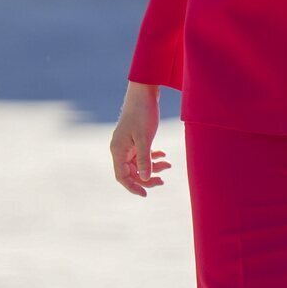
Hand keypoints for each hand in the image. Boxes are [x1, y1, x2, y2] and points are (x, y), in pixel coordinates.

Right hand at [110, 82, 171, 196]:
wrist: (144, 92)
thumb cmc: (142, 113)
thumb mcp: (145, 138)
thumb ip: (144, 159)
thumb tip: (145, 178)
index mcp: (118, 150)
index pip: (121, 176)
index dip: (133, 187)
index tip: (146, 194)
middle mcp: (120, 148)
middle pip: (131, 172)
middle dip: (147, 177)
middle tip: (163, 181)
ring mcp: (127, 144)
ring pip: (138, 164)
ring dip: (152, 167)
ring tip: (168, 165)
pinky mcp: (135, 138)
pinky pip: (142, 154)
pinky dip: (152, 157)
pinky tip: (163, 156)